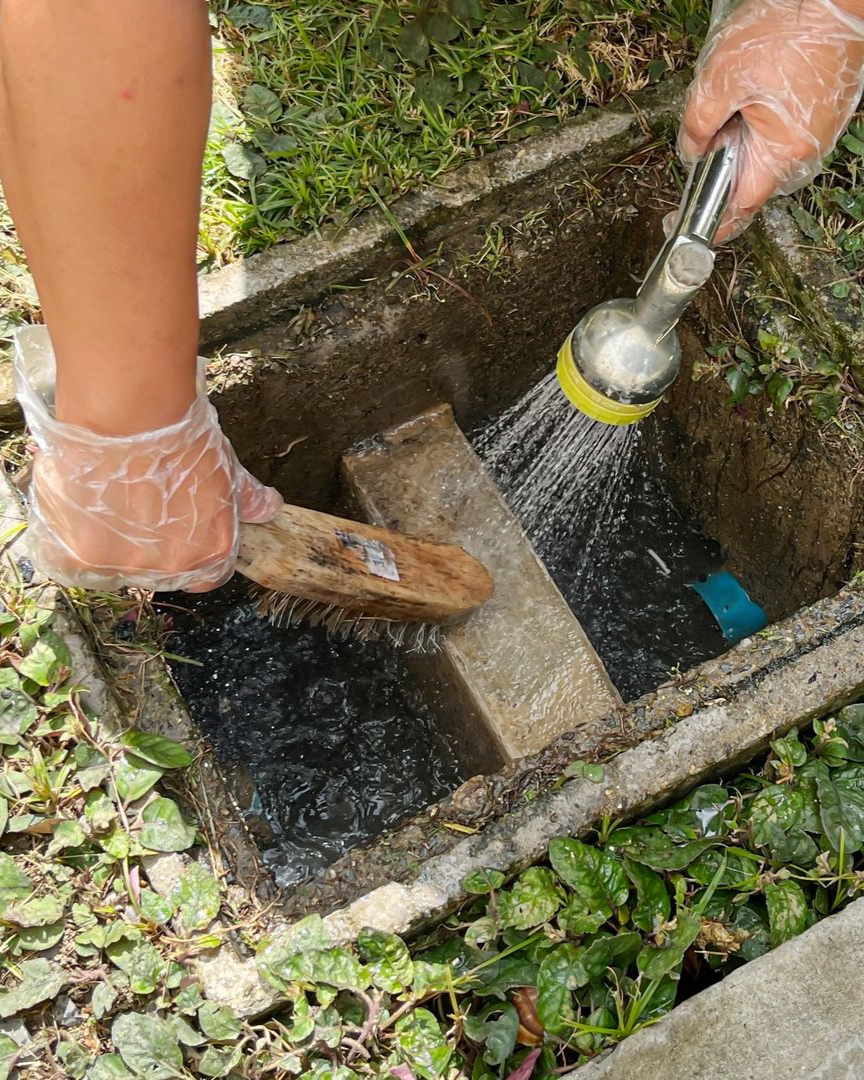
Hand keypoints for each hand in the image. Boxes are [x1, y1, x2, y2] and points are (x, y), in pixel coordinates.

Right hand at [15, 327, 281, 593]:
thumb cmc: (181, 435)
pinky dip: (72, 540)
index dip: (194, 552)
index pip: (207, 576)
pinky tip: (78, 509)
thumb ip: (246, 496)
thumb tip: (269, 508)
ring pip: (113, 566)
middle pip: (159, 573)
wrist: (130, 413)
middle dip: (151, 545)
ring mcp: (123, 565)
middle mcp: (171, 568)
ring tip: (106, 499)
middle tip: (138, 505)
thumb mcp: (226, 466)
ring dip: (109, 541)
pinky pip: (71, 563)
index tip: (179, 530)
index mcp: (212, 552)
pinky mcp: (78, 554)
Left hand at [679, 0, 863, 240]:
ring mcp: (817, 134)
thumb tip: (690, 152)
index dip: (711, 221)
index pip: (740, 207)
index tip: (685, 224)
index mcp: (781, 153)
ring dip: (743, 139)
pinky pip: (783, 134)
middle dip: (723, 164)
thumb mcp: (721, 79)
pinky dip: (762, 123)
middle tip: (709, 130)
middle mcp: (805, 152)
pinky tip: (756, 91)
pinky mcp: (822, 115)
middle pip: (751, 180)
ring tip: (737, 98)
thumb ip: (697, 125)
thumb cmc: (788, 32)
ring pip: (766, 155)